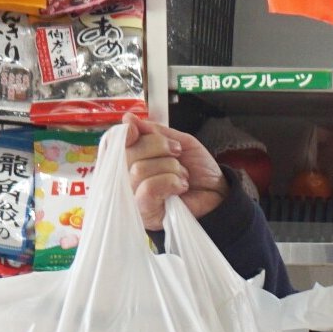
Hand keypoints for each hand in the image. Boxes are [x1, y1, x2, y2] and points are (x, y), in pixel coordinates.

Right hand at [122, 111, 228, 230]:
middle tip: (177, 153)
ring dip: (170, 168)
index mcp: (133, 160)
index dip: (124, 134)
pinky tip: (180, 186)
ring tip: (182, 175)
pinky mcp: (147, 213)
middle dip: (158, 147)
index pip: (114, 144)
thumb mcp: (179, 141)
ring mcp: (135, 199)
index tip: (137, 131)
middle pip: (127, 154)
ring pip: (139, 170)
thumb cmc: (199, 171)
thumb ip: (154, 132)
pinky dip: (170, 182)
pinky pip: (149, 188)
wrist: (218, 193)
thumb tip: (128, 118)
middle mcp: (128, 180)